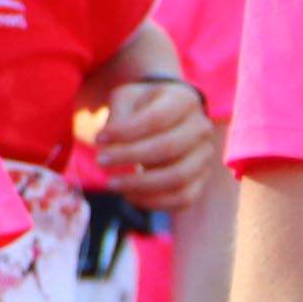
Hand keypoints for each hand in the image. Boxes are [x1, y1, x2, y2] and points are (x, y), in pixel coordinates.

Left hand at [91, 79, 216, 211]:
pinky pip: (184, 198)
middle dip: (129, 156)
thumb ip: (119, 119)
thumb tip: (110, 148)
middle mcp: (200, 128)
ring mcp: (205, 156)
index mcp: (183, 101)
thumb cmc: (140, 107)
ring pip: (178, 177)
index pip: (156, 119)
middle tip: (100, 161)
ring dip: (140, 184)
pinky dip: (155, 202)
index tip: (98, 138)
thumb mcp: (126, 99)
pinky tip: (129, 195)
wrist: (165, 117)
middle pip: (168, 148)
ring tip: (112, 183)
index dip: (125, 131)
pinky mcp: (201, 179)